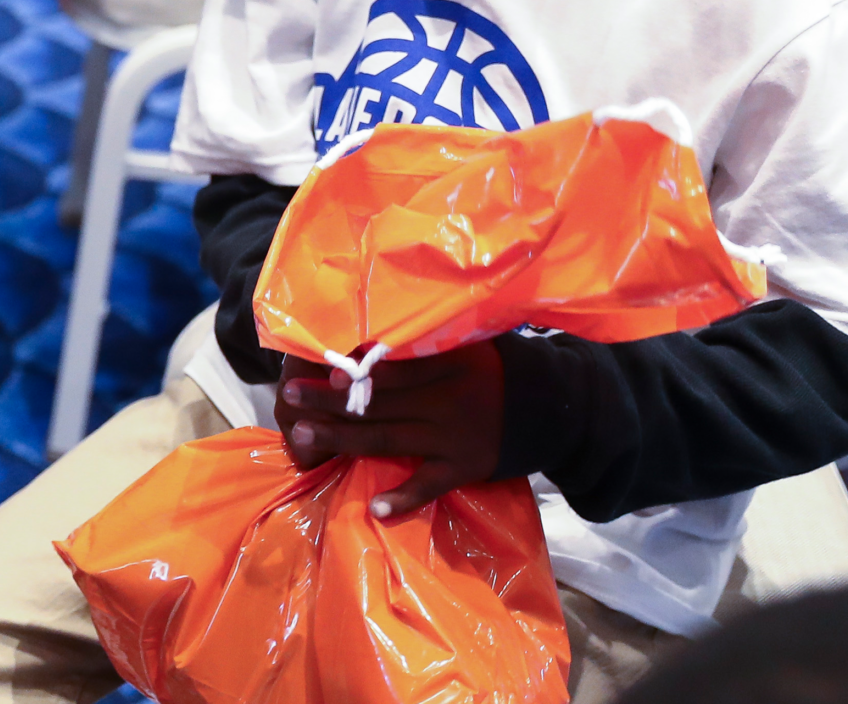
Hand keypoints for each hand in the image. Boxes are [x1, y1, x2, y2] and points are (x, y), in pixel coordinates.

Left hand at [275, 346, 505, 516]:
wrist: (556, 408)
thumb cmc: (498, 368)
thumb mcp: (468, 343)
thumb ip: (425, 343)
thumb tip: (367, 339)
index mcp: (447, 364)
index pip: (393, 367)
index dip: (358, 371)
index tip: (323, 370)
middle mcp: (447, 400)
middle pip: (378, 402)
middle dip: (331, 400)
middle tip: (291, 396)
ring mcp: (454, 438)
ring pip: (388, 439)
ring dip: (343, 439)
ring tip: (304, 434)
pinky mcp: (465, 469)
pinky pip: (429, 486)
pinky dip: (403, 498)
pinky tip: (375, 507)